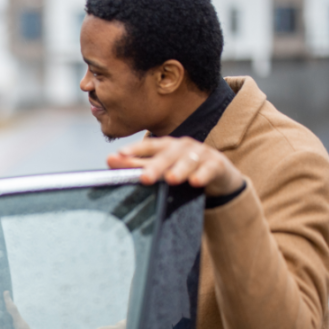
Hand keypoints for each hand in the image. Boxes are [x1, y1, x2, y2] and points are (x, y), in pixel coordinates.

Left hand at [107, 137, 243, 196]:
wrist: (218, 177)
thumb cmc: (183, 171)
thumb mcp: (162, 169)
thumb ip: (137, 166)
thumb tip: (110, 160)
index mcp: (166, 146)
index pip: (148, 146)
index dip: (134, 150)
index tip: (119, 155)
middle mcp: (182, 146)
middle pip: (167, 154)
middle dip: (155, 165)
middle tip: (145, 177)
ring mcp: (200, 153)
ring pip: (189, 160)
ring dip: (180, 169)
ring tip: (171, 179)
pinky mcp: (217, 164)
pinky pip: (210, 168)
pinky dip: (203, 174)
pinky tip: (196, 182)